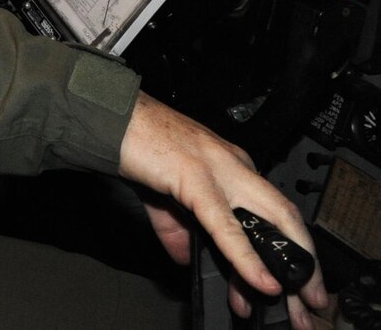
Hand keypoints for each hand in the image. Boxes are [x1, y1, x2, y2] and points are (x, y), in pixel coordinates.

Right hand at [119, 93, 331, 328]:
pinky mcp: (196, 178)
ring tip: (288, 303)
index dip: (287, 247)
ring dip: (283, 267)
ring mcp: (219, 169)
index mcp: (230, 165)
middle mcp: (234, 165)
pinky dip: (248, 258)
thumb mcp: (161, 192)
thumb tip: (186, 256)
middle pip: (287, 216)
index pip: (271, 210)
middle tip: (314, 300)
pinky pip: (228, 227)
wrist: (105, 114)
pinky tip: (261, 282)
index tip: (291, 282)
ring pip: (271, 220)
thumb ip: (176, 226)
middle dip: (305, 261)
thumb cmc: (132, 141)